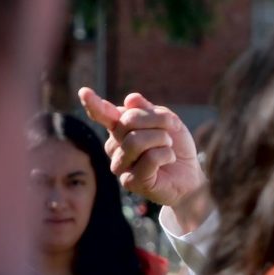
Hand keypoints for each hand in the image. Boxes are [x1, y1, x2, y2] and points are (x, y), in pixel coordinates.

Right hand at [78, 87, 209, 231]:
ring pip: (136, 140)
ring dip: (162, 139)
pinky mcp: (130, 182)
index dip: (94, 104)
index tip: (84, 91)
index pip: (104, 114)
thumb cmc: (175, 146)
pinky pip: (150, 158)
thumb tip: (130, 99)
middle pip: (128, 121)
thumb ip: (148, 110)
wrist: (189, 173)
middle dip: (158, 121)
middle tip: (171, 131)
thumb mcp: (166, 121)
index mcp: (120, 128)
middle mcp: (115, 146)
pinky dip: (166, 155)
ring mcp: (120, 165)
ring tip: (168, 147)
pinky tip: (168, 160)